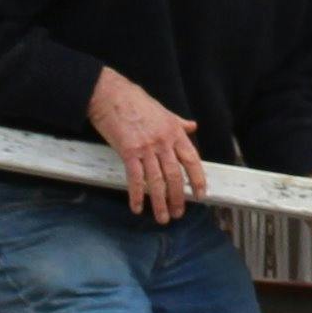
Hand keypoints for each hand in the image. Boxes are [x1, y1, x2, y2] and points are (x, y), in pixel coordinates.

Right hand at [85, 71, 203, 221]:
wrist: (110, 94)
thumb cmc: (135, 101)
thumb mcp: (163, 110)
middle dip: (178, 198)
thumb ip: (179, 123)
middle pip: (175, 175)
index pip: (192, 160)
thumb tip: (193, 126)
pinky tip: (137, 207)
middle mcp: (163, 141)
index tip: (200, 195)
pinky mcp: (128, 152)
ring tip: (162, 217)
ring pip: (157, 181)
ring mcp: (146, 147)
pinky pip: (135, 178)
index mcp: (174, 132)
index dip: (198, 179)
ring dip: (160, 202)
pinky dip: (137, 195)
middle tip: (178, 213)